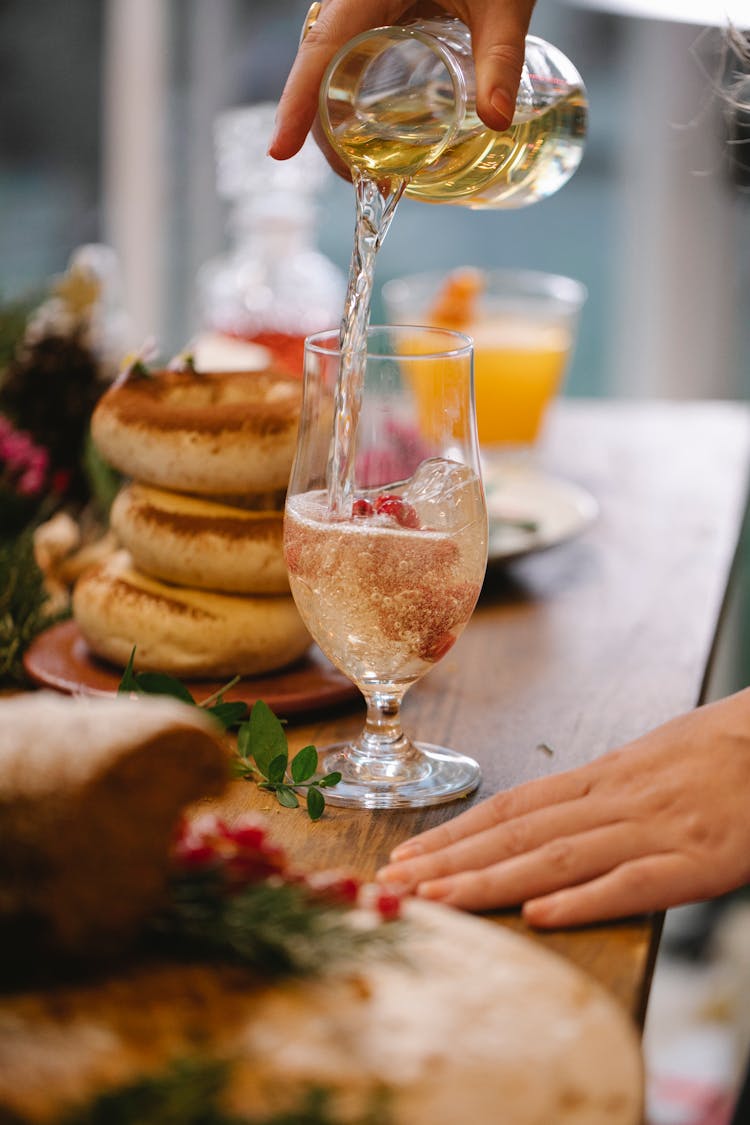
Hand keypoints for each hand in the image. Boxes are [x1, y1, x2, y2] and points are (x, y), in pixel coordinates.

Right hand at [269, 0, 536, 165]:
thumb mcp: (502, 1)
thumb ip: (500, 57)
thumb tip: (496, 120)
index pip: (320, 49)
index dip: (296, 103)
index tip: (278, 151)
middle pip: (317, 69)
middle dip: (324, 131)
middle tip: (357, 180)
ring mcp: (359, 4)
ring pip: (327, 65)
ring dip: (336, 119)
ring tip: (367, 169)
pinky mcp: (373, 10)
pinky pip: (346, 54)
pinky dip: (350, 96)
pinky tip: (372, 131)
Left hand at [377, 689, 749, 926]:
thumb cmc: (723, 748)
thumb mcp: (652, 759)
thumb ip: (603, 789)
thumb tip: (557, 811)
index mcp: (602, 777)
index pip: (511, 808)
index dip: (455, 834)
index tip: (408, 855)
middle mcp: (614, 801)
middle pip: (518, 833)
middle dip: (451, 860)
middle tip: (394, 883)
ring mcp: (652, 830)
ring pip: (557, 857)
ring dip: (491, 881)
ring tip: (438, 901)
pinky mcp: (695, 860)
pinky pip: (631, 883)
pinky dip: (583, 899)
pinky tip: (539, 916)